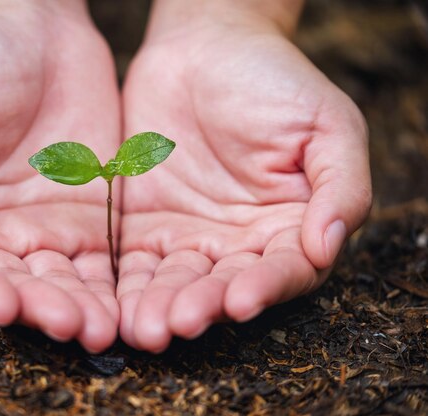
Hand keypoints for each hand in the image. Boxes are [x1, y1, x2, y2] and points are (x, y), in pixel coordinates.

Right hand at [0, 0, 120, 351]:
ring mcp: (46, 228)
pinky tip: (127, 305)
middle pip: (16, 281)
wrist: (35, 29)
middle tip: (69, 326)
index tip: (3, 307)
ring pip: (62, 280)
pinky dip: (114, 285)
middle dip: (41, 307)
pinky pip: (102, 261)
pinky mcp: (92, 220)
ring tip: (102, 328)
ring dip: (81, 307)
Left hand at [117, 1, 370, 351]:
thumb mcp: (325, 124)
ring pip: (175, 282)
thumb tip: (327, 246)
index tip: (240, 300)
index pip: (282, 271)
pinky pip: (134, 262)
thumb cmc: (272, 80)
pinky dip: (126, 285)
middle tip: (178, 323)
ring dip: (160, 306)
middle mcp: (237, 243)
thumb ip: (339, 186)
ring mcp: (187, 237)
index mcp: (287, 226)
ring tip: (145, 328)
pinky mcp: (142, 226)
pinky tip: (117, 305)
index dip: (264, 288)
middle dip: (201, 307)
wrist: (203, 46)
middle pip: (222, 286)